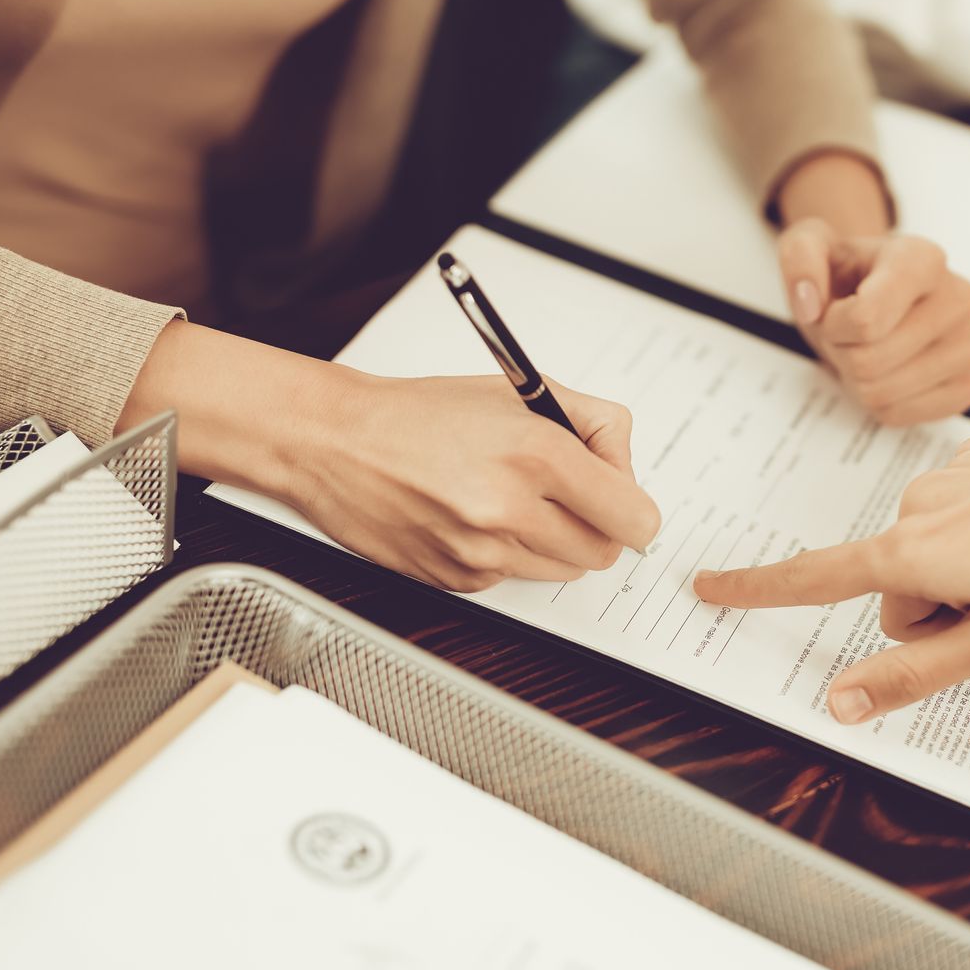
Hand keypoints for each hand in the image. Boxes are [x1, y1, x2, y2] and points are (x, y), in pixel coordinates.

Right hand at [120, 322, 661, 592]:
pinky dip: (509, 554)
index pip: (632, 516)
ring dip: (554, 542)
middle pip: (603, 552)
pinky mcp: (457, 579)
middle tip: (566, 494)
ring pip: (562, 570)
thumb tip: (625, 468)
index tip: (623, 500)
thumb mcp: (521, 390)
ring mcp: (483, 551)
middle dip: (596, 525)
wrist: (335, 442)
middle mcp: (511, 508)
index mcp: (537, 454)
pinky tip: (476, 516)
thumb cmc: (422, 412)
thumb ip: (594, 423)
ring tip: (515, 500)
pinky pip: (514, 578)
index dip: (634, 509)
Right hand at [694, 432, 969, 722]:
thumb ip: (910, 676)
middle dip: (937, 613)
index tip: (704, 585)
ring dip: (968, 576)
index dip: (755, 588)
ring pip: (930, 554)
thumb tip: (840, 703)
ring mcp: (951, 475)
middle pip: (894, 589)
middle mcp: (918, 503)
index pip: (813, 577)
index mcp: (914, 551)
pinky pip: (962, 515)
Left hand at [773, 151, 969, 425]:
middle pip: (870, 361)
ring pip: (884, 392)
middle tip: (849, 335)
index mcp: (923, 259)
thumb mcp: (809, 246)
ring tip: (868, 350)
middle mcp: (959, 298)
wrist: (876, 297)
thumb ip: (799, 255)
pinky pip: (903, 414)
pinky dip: (881, 401)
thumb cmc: (847, 276)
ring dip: (858, 380)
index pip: (867, 318)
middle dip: (843, 353)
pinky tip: (888, 372)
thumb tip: (810, 302)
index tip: (836, 311)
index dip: (834, 326)